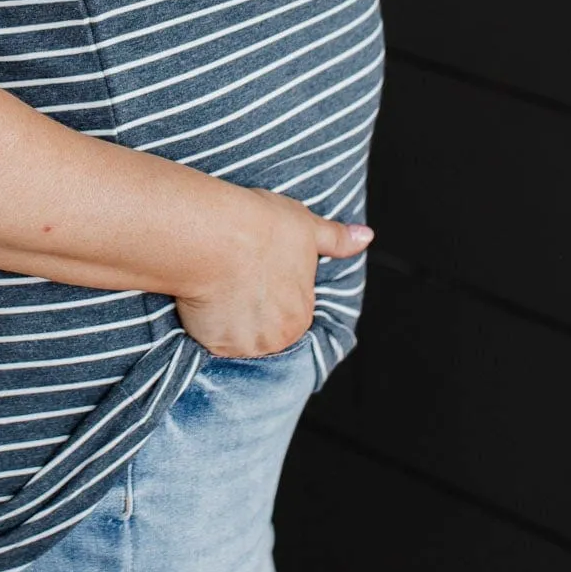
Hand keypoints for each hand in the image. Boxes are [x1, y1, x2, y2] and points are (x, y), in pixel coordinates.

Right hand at [175, 185, 373, 357]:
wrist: (215, 234)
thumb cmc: (260, 226)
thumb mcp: (306, 226)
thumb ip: (337, 240)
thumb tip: (366, 237)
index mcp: (303, 314)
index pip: (289, 309)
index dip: (271, 287)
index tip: (257, 270)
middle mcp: (279, 337)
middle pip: (264, 328)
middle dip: (252, 308)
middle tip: (237, 277)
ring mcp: (246, 344)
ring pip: (237, 335)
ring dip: (228, 317)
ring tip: (220, 283)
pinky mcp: (216, 345)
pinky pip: (210, 337)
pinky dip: (205, 320)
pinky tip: (203, 294)